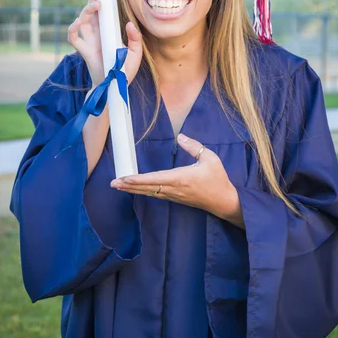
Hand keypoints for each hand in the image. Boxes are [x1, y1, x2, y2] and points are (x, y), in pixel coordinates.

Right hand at [67, 0, 142, 85]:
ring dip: (86, 10)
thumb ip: (135, 38)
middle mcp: (97, 33)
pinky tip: (78, 22)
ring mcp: (89, 41)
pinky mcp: (84, 51)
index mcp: (108, 30)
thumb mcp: (136, 52)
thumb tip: (128, 23)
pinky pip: (73, 37)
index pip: (105, 11)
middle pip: (91, 10)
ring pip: (81, 19)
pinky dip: (72, 28)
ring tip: (97, 5)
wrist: (116, 86)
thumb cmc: (125, 69)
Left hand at [110, 133, 242, 224]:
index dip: (139, 179)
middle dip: (129, 185)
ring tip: (119, 186)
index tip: (125, 178)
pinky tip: (136, 189)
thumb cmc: (218, 179)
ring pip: (150, 192)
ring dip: (134, 189)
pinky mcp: (176, 198)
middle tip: (113, 183)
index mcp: (181, 178)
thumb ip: (194, 146)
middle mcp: (175, 189)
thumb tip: (180, 136)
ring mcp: (174, 195)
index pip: (155, 178)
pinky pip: (156, 194)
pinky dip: (144, 191)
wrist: (224, 201)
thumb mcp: (210, 158)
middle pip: (147, 188)